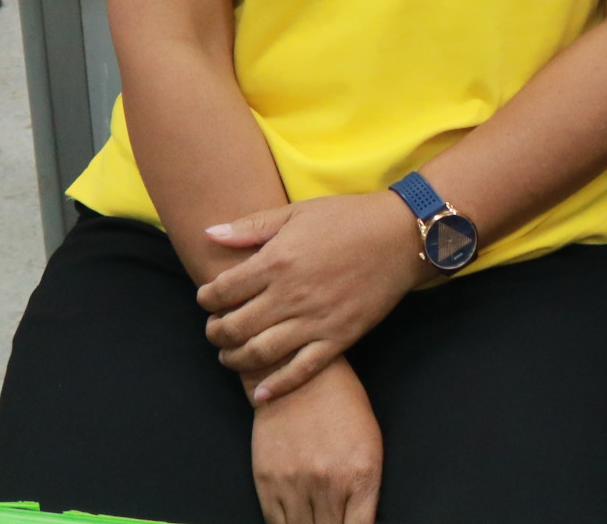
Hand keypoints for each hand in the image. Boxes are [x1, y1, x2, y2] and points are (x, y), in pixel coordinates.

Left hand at [198, 193, 420, 400]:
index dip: (207, 299)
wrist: (400, 236)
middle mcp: (291, 294)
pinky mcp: (338, 338)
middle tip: (214, 330)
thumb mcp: (296, 212)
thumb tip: (209, 233)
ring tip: (230, 356)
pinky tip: (261, 393)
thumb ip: (251, 226)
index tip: (207, 299)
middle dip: (215, 332)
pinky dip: (277, 386)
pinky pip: (302, 370)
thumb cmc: (346, 218)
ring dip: (235, 360)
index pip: (223, 290)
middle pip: (235, 327)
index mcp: (277, 260)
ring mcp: (315, 320)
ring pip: (261, 353)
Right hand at [251, 360, 381, 523]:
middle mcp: (329, 483)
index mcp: (361, 475)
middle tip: (329, 522)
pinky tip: (293, 520)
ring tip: (312, 520)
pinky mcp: (268, 480)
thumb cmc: (342, 405)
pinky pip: (274, 522)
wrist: (298, 374)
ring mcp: (296, 483)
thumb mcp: (370, 445)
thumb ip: (367, 492)